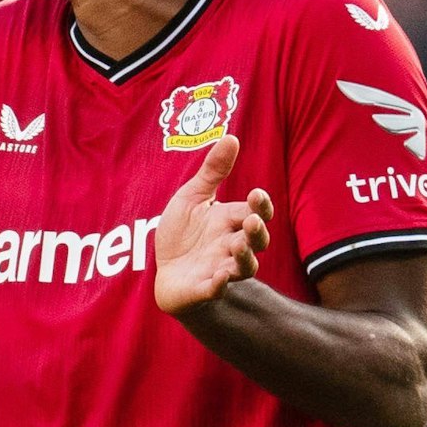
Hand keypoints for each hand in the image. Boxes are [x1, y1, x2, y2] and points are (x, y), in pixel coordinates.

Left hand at [154, 135, 273, 314]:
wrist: (166, 273)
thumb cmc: (182, 234)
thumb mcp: (192, 198)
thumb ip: (212, 172)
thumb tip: (231, 136)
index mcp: (230, 222)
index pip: (255, 212)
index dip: (260, 206)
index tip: (256, 194)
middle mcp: (232, 246)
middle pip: (257, 241)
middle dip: (257, 231)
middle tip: (252, 221)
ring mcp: (221, 269)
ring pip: (245, 267)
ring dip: (245, 257)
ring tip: (238, 246)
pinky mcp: (205, 289)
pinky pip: (216, 290)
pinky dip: (219, 285)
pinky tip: (218, 278)